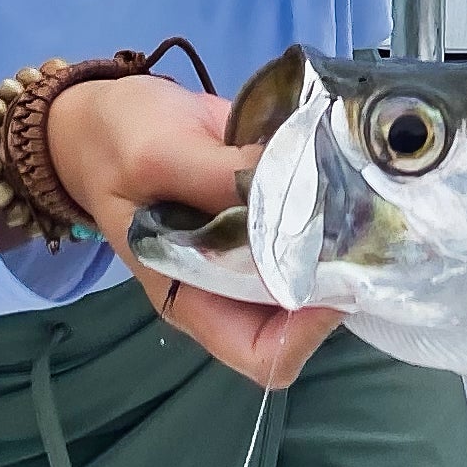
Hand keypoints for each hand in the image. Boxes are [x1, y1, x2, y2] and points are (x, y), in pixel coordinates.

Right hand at [55, 74, 343, 392]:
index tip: (335, 275)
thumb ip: (218, 179)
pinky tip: (344, 159)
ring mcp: (255, 245)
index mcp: (193, 295)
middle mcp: (232, 281)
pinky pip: (318, 216)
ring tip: (360, 188)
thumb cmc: (115, 146)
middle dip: (338, 275)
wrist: (103, 112)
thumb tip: (290, 190)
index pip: (263, 354)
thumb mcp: (155, 156)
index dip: (306, 332)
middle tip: (363, 223)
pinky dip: (337, 195)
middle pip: (304, 311)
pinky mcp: (271, 205)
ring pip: (321, 263)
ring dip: (346, 234)